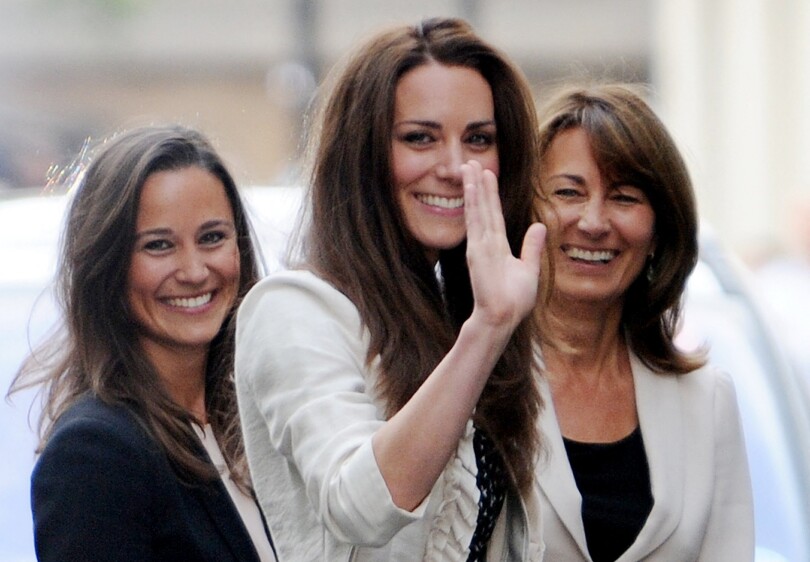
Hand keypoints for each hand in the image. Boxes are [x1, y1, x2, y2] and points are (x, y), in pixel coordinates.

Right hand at [461, 160, 545, 330]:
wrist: (503, 317)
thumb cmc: (514, 300)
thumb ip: (532, 247)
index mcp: (498, 247)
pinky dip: (473, 202)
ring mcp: (480, 245)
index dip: (490, 194)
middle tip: (470, 162)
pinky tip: (471, 187)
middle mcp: (486, 242)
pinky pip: (476, 221)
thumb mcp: (529, 269)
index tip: (486, 175)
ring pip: (478, 209)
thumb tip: (539, 226)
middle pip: (482, 207)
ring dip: (473, 187)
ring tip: (469, 166)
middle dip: (477, 184)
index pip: (493, 214)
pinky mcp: (477, 250)